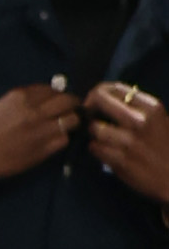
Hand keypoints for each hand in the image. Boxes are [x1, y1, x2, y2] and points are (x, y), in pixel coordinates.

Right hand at [0, 82, 78, 201]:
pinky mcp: (42, 150)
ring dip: (70, 122)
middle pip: (67, 101)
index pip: (51, 89)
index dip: (55, 95)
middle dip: (69, 105)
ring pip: (72, 120)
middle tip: (67, 111)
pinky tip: (52, 141)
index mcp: (20, 97)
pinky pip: (64, 140)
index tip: (54, 101)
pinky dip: (61, 139)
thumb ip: (20, 101)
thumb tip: (39, 98)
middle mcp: (34, 110)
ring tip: (63, 126)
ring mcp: (40, 131)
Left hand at [85, 78, 168, 202]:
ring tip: (100, 139)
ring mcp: (129, 141)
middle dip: (90, 108)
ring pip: (95, 128)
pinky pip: (95, 148)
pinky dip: (96, 149)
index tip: (94, 103)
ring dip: (93, 134)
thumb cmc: (165, 147)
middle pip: (100, 100)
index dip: (98, 93)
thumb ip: (136, 108)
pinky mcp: (121, 160)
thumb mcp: (159, 119)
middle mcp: (140, 120)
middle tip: (88, 118)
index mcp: (151, 106)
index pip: (116, 88)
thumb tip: (108, 99)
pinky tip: (103, 151)